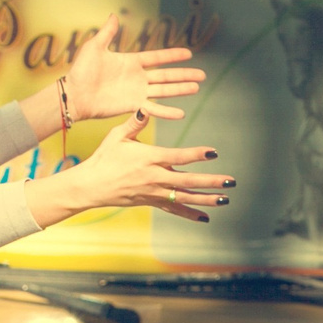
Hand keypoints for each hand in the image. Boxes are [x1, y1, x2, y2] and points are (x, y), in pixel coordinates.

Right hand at [30, 115, 233, 225]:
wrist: (91, 186)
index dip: (196, 154)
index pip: (178, 156)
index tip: (214, 152)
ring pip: (184, 197)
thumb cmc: (104, 157)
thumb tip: (146, 106)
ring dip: (206, 199)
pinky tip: (206, 217)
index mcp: (148, 158)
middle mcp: (154, 177)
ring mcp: (153, 192)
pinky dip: (189, 213)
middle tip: (231, 181)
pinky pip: (173, 208)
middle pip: (187, 181)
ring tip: (225, 200)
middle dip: (211, 181)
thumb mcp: (117, 136)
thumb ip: (135, 122)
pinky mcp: (151, 202)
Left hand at [63, 41, 205, 124]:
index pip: (157, 58)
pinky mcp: (133, 106)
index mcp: (131, 62)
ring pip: (164, 91)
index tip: (189, 53)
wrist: (74, 95)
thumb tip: (113, 15)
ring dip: (180, 90)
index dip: (172, 55)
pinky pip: (153, 109)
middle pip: (166, 75)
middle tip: (202, 75)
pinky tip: (181, 113)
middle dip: (184, 75)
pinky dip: (167, 112)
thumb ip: (107, 33)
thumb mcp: (94, 47)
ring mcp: (137, 92)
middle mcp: (137, 77)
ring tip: (196, 88)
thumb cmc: (81, 71)